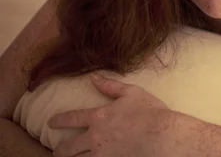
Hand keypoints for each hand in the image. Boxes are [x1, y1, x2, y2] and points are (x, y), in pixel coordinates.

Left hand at [49, 73, 174, 156]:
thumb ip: (110, 86)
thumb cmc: (149, 112)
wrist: (162, 135)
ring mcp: (102, 154)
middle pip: (68, 147)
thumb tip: (94, 77)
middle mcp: (95, 137)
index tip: (51, 123)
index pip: (72, 118)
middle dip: (59, 150)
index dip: (59, 120)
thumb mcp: (131, 93)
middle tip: (57, 151)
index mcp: (99, 117)